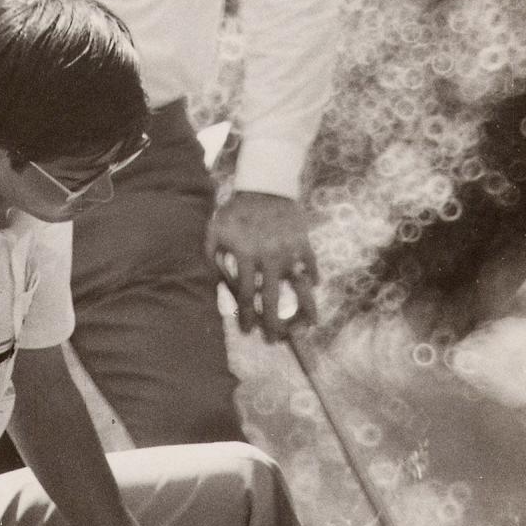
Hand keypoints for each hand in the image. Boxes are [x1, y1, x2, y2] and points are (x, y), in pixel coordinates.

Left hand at [206, 192, 317, 342]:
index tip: (247, 331)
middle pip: (271, 299)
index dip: (246, 317)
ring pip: (299, 287)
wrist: (264, 185)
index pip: (244, 296)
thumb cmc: (235, 212)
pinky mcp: (304, 243)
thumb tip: (216, 289)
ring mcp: (289, 251)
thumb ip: (211, 261)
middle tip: (272, 339)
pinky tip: (312, 288)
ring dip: (305, 309)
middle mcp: (269, 257)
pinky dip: (313, 277)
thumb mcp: (215, 233)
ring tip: (309, 324)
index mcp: (245, 256)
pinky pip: (311, 265)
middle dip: (272, 324)